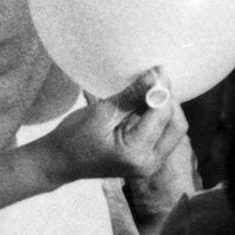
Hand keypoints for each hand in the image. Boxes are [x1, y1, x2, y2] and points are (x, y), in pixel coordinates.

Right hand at [37, 67, 187, 185]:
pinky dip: (159, 118)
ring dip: (166, 108)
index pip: (163, 116)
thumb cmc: (73, 138)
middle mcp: (149, 164)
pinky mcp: (147, 160)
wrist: (57, 162)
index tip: (158, 70)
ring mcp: (150, 164)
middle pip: (176, 124)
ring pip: (173, 129)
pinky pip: (164, 134)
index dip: (163, 90)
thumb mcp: (103, 113)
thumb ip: (133, 95)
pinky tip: (147, 104)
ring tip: (151, 90)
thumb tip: (156, 74)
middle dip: (169, 100)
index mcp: (136, 154)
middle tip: (156, 80)